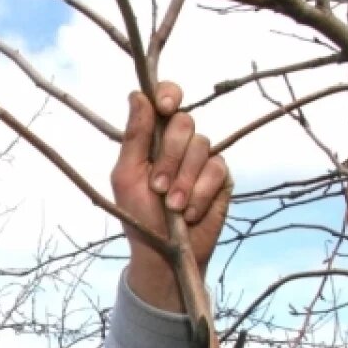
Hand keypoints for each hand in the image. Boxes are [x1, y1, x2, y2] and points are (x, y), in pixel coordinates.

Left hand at [112, 81, 231, 311]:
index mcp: (153, 137)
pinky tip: (189, 212)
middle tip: (158, 187)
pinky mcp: (221, 177)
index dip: (168, 95)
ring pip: (201, 145)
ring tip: (173, 207)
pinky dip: (200, 193)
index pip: (166, 99)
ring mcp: (202, 159)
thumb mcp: (127, 177)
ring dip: (184, 180)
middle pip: (183, 122)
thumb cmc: (139, 215)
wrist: (163, 253)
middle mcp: (179, 143)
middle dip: (169, 156)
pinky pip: (217, 169)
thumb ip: (133, 137)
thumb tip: (137, 95)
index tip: (163, 108)